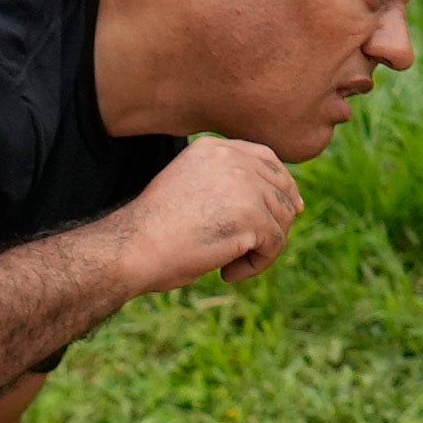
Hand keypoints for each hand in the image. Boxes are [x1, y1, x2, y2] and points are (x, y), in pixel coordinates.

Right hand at [120, 133, 303, 294]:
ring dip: (262, 247)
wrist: (134, 248)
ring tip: (230, 263)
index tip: (289, 211)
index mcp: (214, 149)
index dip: (281, 186)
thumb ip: (226, 184)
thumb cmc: (155, 230)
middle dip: (276, 221)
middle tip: (256, 249)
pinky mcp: (252, 215)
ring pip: (282, 219)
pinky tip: (228, 273)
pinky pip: (275, 245)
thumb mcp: (191, 189)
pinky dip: (256, 265)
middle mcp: (232, 158)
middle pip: (282, 188)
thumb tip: (285, 201)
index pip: (266, 159)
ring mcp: (243, 184)